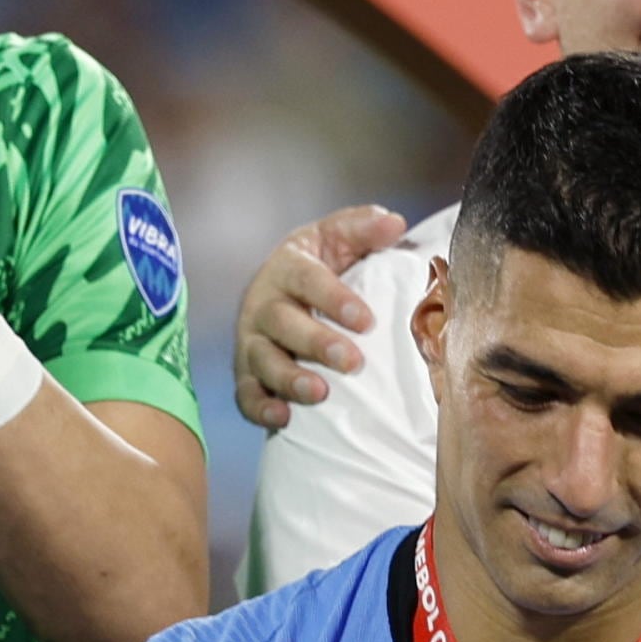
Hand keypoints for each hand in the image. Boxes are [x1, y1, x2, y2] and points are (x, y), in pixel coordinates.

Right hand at [231, 206, 408, 426]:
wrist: (284, 292)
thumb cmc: (321, 266)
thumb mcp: (338, 238)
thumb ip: (363, 229)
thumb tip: (394, 222)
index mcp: (287, 267)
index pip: (306, 279)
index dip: (334, 299)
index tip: (366, 320)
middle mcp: (263, 303)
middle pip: (281, 322)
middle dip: (315, 343)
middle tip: (352, 361)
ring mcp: (252, 340)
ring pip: (262, 360)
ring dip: (289, 379)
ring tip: (320, 393)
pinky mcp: (247, 373)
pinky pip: (246, 394)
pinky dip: (260, 408)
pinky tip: (283, 419)